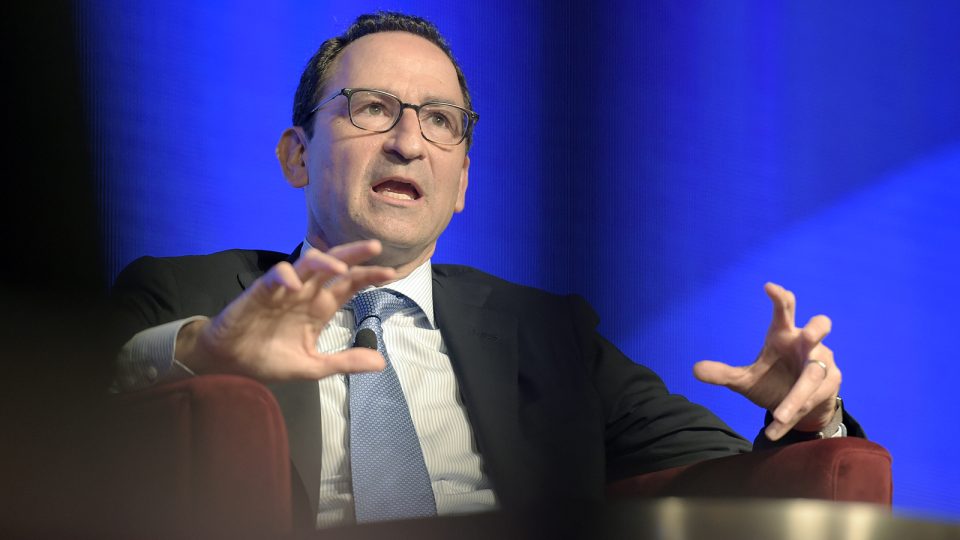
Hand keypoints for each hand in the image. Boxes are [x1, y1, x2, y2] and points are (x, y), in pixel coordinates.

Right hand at [175, 240, 396, 381]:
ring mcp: (285, 290)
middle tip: (376, 248)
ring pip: (307, 263)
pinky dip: (285, 276)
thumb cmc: (270, 359)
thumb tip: (381, 362)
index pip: (349, 284)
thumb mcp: (313, 367)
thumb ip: (344, 362)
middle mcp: (307, 293)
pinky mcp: (261, 291)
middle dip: (354, 254)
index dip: (368, 275)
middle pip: (334, 266)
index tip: (391, 273)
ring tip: (341, 267)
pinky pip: (275, 276)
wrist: (230, 363)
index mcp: (320, 307)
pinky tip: (295, 284)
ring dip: (324, 260)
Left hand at [693, 282, 841, 440]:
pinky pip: (812, 402)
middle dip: (816, 331)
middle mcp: (806, 346)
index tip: (769, 287)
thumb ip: (723, 374)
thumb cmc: (772, 382)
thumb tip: (694, 369)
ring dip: (797, 398)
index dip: (780, 298)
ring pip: (813, 378)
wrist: (797, 409)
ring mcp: (823, 364)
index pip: (785, 311)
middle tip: (808, 336)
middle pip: (819, 329)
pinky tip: (775, 431)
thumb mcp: (745, 379)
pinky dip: (792, 418)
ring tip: (778, 416)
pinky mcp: (831, 386)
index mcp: (783, 336)